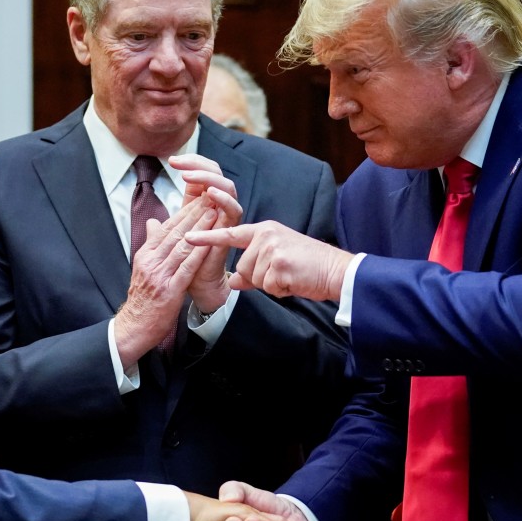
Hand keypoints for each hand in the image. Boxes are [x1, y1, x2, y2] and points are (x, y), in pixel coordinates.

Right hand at [114, 197, 216, 365]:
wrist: (135, 326)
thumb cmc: (143, 298)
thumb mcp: (143, 268)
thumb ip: (151, 245)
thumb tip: (154, 223)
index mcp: (145, 254)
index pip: (166, 227)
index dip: (183, 212)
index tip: (198, 199)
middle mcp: (151, 261)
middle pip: (175, 232)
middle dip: (194, 213)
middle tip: (209, 198)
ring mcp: (159, 275)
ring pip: (182, 246)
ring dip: (200, 228)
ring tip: (214, 213)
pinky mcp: (170, 290)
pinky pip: (187, 267)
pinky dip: (199, 253)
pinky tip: (210, 242)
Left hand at [168, 154, 242, 312]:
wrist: (197, 283)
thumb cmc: (186, 261)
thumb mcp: (172, 241)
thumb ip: (164, 227)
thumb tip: (150, 219)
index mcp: (204, 203)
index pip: (203, 171)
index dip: (190, 162)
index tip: (171, 161)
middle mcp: (218, 206)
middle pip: (216, 172)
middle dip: (197, 165)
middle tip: (178, 164)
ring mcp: (227, 216)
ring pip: (227, 186)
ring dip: (208, 179)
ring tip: (188, 177)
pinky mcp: (232, 228)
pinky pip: (233, 209)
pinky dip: (222, 200)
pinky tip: (208, 194)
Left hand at [185, 221, 352, 301]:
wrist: (334, 270)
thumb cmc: (307, 267)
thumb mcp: (276, 262)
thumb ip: (253, 269)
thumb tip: (234, 281)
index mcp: (263, 230)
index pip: (230, 234)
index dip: (208, 237)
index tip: (187, 238)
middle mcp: (265, 235)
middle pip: (242, 266)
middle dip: (259, 278)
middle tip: (282, 273)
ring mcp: (272, 248)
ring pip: (252, 277)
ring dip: (269, 284)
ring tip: (288, 276)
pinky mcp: (279, 263)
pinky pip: (266, 286)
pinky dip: (279, 289)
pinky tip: (292, 281)